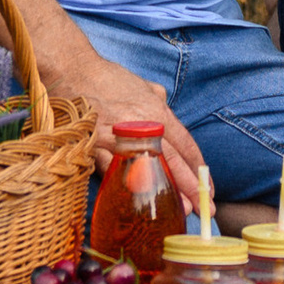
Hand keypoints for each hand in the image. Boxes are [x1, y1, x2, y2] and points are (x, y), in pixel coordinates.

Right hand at [57, 51, 203, 194]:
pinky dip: (128, 188)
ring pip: (147, 172)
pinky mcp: (96, 148)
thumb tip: (166, 110)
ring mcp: (119, 139)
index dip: (198, 167)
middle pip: (172, 163)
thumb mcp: (143, 86)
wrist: (75, 72)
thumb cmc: (109, 79)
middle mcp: (142, 127)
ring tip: (179, 211)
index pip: (185, 145)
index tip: (208, 186)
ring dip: (163, 193)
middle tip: (205, 208)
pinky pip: (115, 173)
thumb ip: (158, 101)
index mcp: (156, 112)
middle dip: (190, 187)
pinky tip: (139, 203)